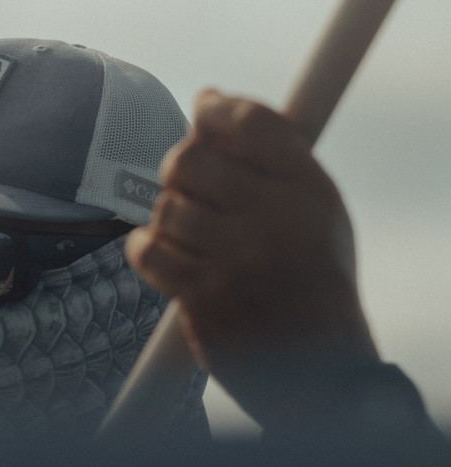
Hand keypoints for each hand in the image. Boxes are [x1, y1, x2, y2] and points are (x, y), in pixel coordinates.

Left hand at [125, 90, 378, 426]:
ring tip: (194, 237)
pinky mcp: (202, 296)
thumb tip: (207, 98)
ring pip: (165, 207)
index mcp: (308, 191)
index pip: (250, 122)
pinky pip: (146, 249)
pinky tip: (168, 255)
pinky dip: (148, 249)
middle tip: (190, 185)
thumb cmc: (311, 279)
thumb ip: (272, 157)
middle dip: (180, 167)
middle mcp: (273, 219)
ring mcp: (235, 259)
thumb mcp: (318, 210)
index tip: (203, 109)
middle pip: (189, 159)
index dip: (215, 108)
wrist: (318, 368)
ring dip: (169, 218)